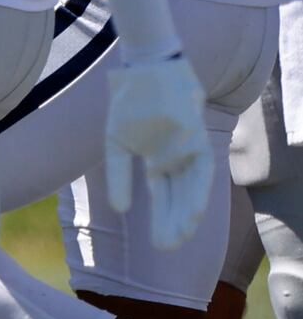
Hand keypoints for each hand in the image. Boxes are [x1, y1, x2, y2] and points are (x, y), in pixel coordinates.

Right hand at [103, 52, 211, 250]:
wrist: (143, 71)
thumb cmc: (128, 103)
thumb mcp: (116, 144)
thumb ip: (118, 177)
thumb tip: (120, 210)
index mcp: (157, 160)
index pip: (162, 196)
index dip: (162, 219)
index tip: (158, 244)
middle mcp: (176, 159)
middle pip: (179, 198)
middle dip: (174, 223)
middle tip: (169, 248)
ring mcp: (188, 150)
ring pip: (192, 189)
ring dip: (187, 213)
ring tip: (180, 237)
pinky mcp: (197, 140)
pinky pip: (202, 173)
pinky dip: (197, 192)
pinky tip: (190, 213)